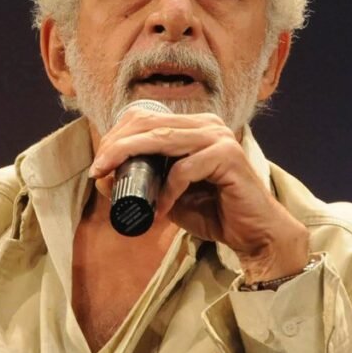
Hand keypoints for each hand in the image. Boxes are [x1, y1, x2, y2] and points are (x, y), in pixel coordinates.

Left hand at [88, 109, 308, 281]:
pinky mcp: (228, 156)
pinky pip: (185, 169)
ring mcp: (219, 137)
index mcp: (193, 126)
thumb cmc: (213, 212)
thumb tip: (102, 177)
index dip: (117, 136)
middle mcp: (206, 124)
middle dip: (116, 145)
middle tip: (98, 169)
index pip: (146, 118)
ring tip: (110, 180)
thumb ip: (141, 183)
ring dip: (130, 158)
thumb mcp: (167, 197)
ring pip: (162, 139)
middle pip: (149, 124)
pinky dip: (167, 190)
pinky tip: (158, 210)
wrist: (254, 234)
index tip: (98, 163)